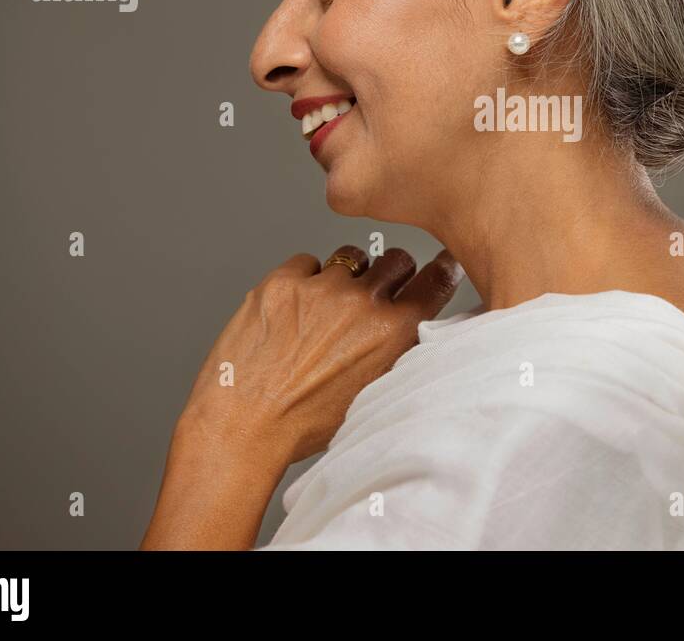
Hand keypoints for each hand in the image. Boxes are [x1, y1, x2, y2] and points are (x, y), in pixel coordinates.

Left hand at [140, 244, 462, 549]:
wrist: (242, 427)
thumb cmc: (302, 423)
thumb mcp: (373, 392)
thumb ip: (397, 350)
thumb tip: (411, 318)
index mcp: (394, 333)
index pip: (436, 279)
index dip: (441, 269)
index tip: (439, 264)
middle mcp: (362, 305)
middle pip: (396, 260)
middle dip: (389, 274)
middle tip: (371, 295)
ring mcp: (321, 289)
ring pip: (350, 258)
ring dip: (345, 277)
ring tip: (324, 311)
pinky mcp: (282, 282)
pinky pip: (306, 263)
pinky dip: (303, 281)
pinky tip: (293, 312)